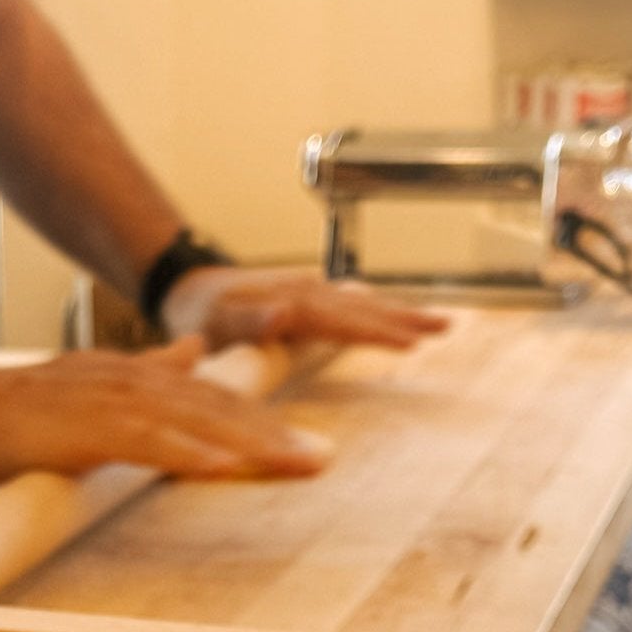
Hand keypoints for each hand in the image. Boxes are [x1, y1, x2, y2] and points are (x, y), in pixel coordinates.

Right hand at [0, 337, 334, 481]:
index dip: (263, 419)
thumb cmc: (21, 409)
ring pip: (197, 423)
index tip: (306, 445)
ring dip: (250, 445)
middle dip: (275, 435)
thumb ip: (151, 370)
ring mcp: (115, 404)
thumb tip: (193, 353)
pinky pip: (151, 444)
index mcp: (140, 375)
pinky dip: (190, 455)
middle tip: (322, 461)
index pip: (214, 397)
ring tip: (294, 466)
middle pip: (220, 408)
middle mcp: (137, 382)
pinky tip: (224, 468)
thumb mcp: (97, 383)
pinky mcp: (90, 430)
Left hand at [160, 265, 448, 352]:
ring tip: (437, 323)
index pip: (343, 320)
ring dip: (399, 313)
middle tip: (445, 328)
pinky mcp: (306, 296)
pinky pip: (350, 304)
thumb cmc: (196, 315)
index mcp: (292, 301)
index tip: (411, 343)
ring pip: (363, 303)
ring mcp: (309, 290)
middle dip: (405, 319)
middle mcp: (306, 290)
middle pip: (364, 308)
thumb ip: (249, 321)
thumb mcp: (215, 323)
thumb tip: (286, 313)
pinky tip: (393, 314)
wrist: (186, 288)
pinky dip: (376, 310)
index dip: (377, 332)